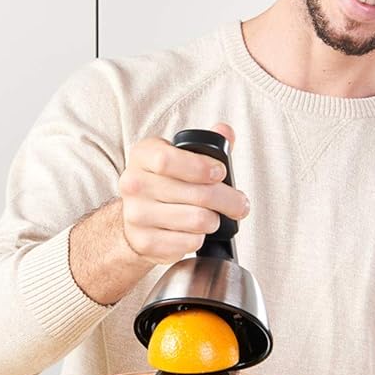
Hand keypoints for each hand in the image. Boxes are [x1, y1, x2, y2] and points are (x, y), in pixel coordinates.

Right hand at [117, 122, 249, 265]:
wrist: (135, 220)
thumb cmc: (163, 184)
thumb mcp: (179, 157)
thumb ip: (206, 145)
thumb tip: (225, 132)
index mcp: (142, 155)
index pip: (167, 160)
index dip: (201, 167)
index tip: (220, 173)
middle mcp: (134, 184)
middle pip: (196, 194)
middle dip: (228, 200)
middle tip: (239, 204)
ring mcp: (137, 214)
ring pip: (198, 220)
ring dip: (214, 221)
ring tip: (212, 217)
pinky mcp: (146, 241)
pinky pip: (190, 242)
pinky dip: (200, 238)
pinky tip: (194, 232)